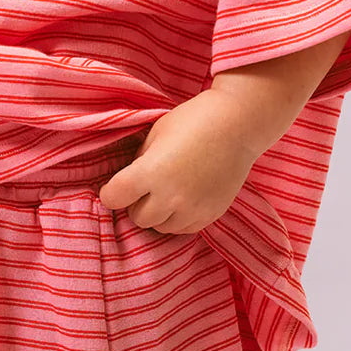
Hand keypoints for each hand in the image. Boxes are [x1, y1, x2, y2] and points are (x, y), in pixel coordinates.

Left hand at [96, 88, 262, 233]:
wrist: (239, 124)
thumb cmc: (194, 120)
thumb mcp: (156, 134)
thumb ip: (138, 162)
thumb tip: (128, 182)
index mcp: (151, 172)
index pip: (113, 198)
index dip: (110, 193)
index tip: (115, 188)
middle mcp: (170, 196)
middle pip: (137, 217)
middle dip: (136, 203)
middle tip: (147, 187)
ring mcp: (192, 209)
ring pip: (160, 227)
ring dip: (158, 213)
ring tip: (168, 192)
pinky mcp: (209, 215)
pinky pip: (183, 229)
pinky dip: (178, 218)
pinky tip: (185, 198)